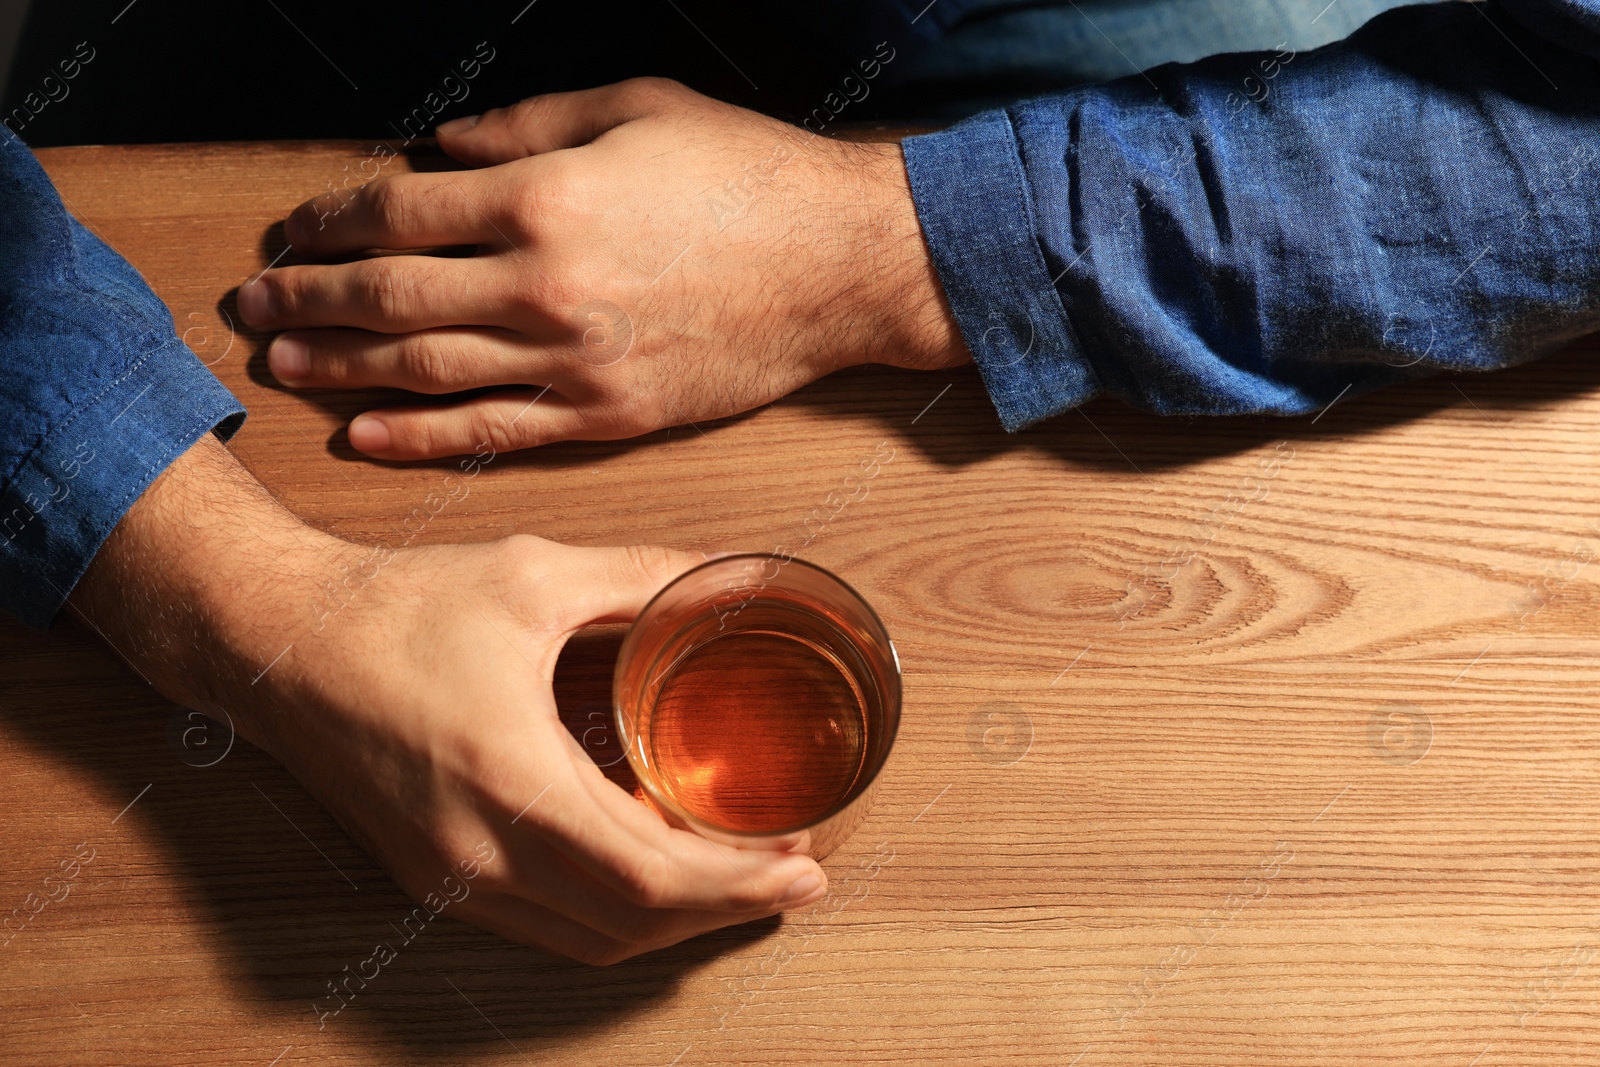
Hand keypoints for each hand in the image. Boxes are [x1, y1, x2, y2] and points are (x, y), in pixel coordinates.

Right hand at [71, 435, 826, 963]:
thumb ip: (645, 577)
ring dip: (672, 918)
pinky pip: (545, 924)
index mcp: (511, 781)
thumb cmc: (397, 609)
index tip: (804, 865)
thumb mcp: (535, 574)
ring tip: (735, 875)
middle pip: (631, 924)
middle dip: (725, 907)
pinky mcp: (433, 878)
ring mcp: (451, 879)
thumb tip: (730, 576)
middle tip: (791, 871)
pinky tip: (649, 870)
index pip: (651, 876)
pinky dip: (613, 911)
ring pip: (589, 939)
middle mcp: (479, 854)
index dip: (738, 884)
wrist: (278, 642)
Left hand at [237, 77, 967, 459]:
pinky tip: (367, 437)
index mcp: (544, 198)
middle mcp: (543, 285)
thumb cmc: (747, 175)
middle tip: (254, 306)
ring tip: (282, 366)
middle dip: (309, 300)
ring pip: (427, 372)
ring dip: (342, 370)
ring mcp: (573, 360)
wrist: (840, 266)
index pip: (398, 212)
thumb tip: (443, 149)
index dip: (329, 222)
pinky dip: (422, 439)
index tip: (290, 232)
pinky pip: (495, 433)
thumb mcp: (636, 108)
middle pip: (390, 298)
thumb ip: (527, 126)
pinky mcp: (606, 415)